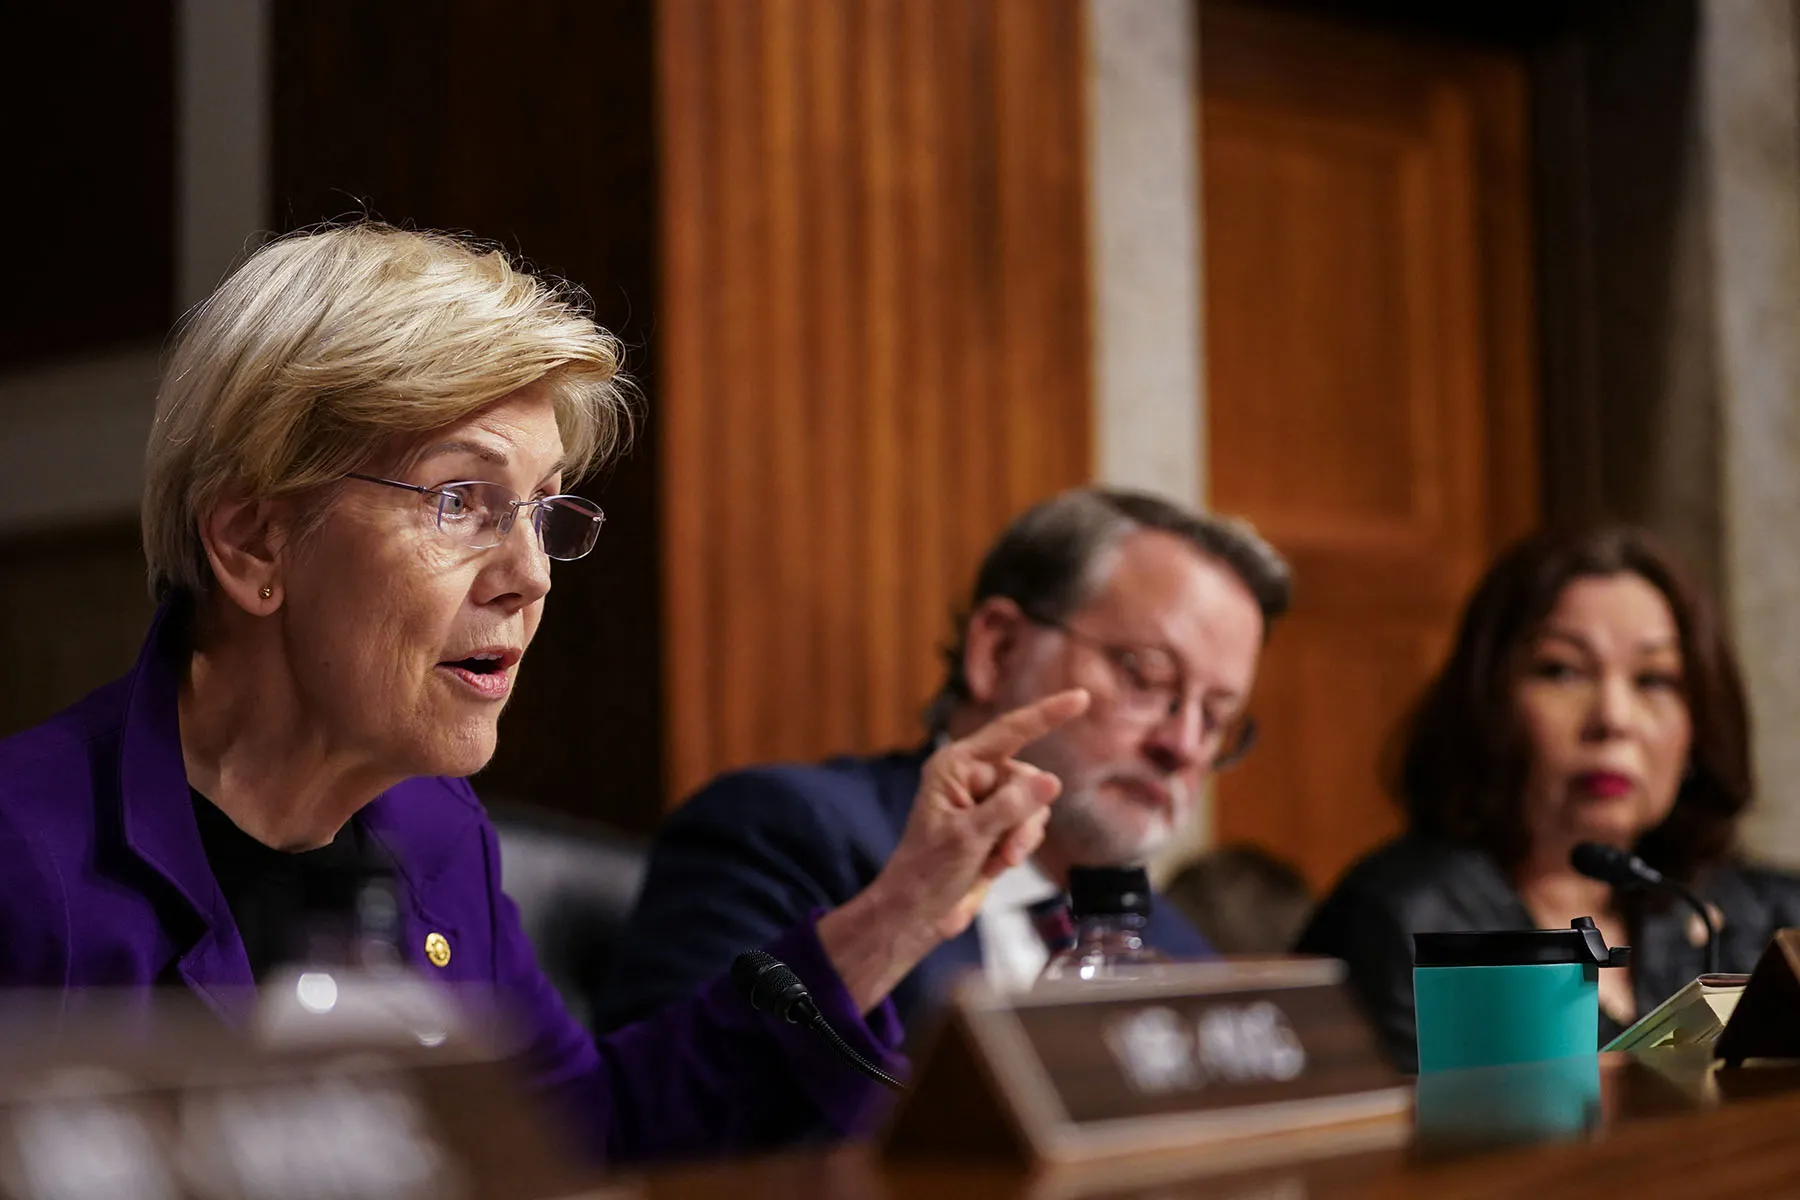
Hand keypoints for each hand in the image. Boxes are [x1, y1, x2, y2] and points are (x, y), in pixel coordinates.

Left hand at [816, 688, 1089, 1010]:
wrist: (918, 913)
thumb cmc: (927, 872)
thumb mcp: (969, 837)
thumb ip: (1011, 807)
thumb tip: (1051, 780)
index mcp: (955, 766)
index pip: (1009, 732)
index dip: (1047, 714)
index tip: (1081, 697)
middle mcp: (971, 777)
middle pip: (1026, 779)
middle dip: (1023, 818)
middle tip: (1005, 852)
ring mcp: (985, 802)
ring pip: (1034, 805)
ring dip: (1022, 836)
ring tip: (998, 861)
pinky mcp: (995, 826)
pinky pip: (1029, 825)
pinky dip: (1019, 846)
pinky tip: (995, 865)